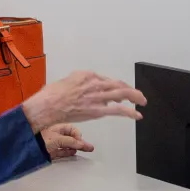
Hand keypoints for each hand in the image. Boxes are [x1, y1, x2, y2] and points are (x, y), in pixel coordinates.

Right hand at [22, 71, 145, 131]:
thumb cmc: (52, 96)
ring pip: (122, 94)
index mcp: (87, 75)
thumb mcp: (67, 82)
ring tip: (142, 101)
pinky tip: (137, 115)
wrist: (47, 106)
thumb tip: (86, 91)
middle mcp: (95, 83)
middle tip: (138, 95)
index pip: (107, 80)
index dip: (115, 87)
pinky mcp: (97, 110)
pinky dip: (130, 112)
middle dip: (130, 90)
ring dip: (135, 97)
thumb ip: (80, 85)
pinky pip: (118, 110)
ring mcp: (97, 96)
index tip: (119, 93)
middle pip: (118, 85)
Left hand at [41, 124, 93, 160]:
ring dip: (75, 148)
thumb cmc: (38, 138)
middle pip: (71, 138)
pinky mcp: (51, 151)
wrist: (27, 147)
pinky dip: (68, 152)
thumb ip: (71, 142)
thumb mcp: (58, 139)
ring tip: (83, 150)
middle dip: (80, 142)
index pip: (72, 130)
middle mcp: (56, 134)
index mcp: (57, 127)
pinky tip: (73, 153)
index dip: (77, 135)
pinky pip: (62, 151)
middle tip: (89, 147)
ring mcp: (54, 142)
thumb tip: (81, 144)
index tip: (80, 142)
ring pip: (68, 145)